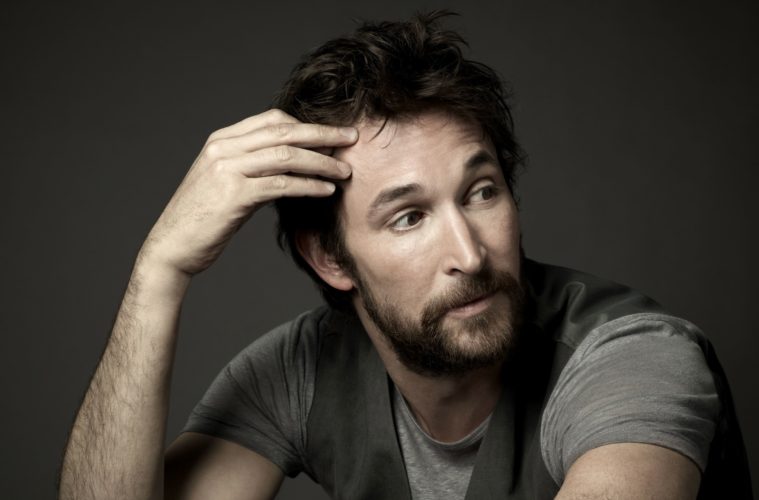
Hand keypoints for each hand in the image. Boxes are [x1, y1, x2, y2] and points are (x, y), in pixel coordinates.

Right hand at [140, 109, 356, 275]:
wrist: (171, 248)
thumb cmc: (201, 220)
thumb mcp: (224, 183)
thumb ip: (251, 167)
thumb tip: (290, 165)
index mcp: (221, 140)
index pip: (272, 119)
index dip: (307, 124)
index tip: (333, 133)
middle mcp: (223, 148)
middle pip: (285, 131)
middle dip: (323, 134)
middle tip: (352, 139)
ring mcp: (227, 169)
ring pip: (287, 155)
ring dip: (322, 162)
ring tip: (346, 171)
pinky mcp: (234, 195)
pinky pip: (282, 184)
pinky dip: (309, 185)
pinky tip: (327, 190)